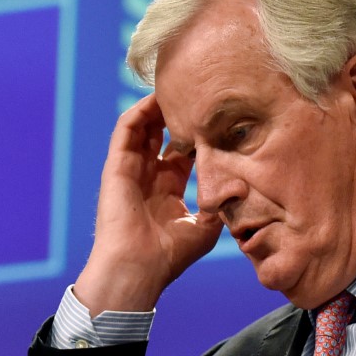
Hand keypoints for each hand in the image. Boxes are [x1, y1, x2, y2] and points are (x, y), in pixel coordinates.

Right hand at [74, 94, 223, 315]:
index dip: (197, 135)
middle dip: (176, 116)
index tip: (216, 118)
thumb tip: (239, 187)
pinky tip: (156, 98)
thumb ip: (219, 205)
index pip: (182, 153)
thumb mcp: (204, 228)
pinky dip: (139, 112)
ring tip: (177, 87)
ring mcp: (130, 170)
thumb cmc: (168, 255)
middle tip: (195, 94)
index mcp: (167, 191)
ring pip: (142, 128)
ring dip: (157, 108)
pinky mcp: (116, 166)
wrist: (137, 268)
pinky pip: (125, 130)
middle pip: (160, 136)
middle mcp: (148, 178)